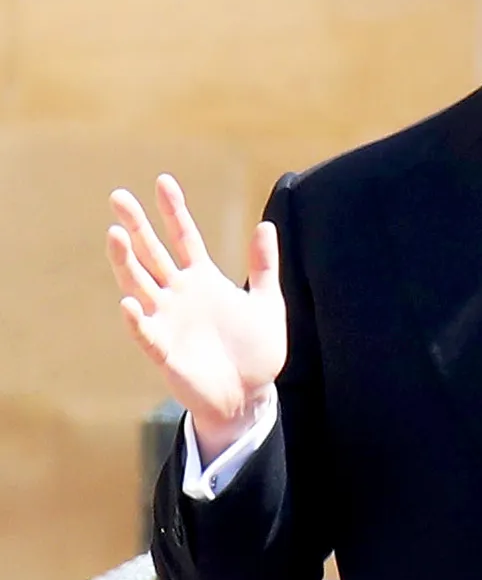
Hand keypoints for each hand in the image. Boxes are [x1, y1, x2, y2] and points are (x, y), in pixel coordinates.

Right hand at [107, 175, 286, 458]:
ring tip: (115, 235)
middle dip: (137, 226)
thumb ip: (264, 267)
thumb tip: (266, 225)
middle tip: (119, 197)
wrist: (250, 397)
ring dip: (125, 261)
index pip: (184, 237)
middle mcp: (178, 294)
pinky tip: (128, 301)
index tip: (164, 181)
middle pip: (152, 253)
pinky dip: (135, 318)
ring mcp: (167, 320)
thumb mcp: (268, 305)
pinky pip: (145, 332)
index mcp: (203, 280)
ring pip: (139, 284)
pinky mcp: (163, 350)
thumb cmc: (256, 353)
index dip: (174, 211)